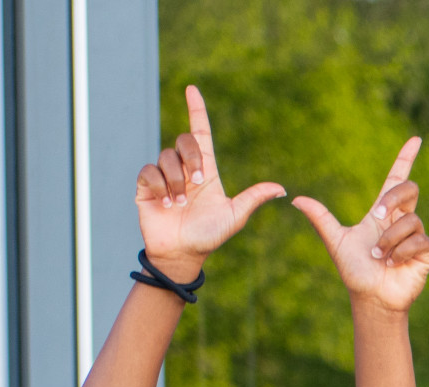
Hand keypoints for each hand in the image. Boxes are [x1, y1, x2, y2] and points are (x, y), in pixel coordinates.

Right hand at [134, 86, 286, 279]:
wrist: (182, 254)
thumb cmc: (209, 235)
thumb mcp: (235, 215)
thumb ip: (254, 198)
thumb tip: (282, 189)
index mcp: (206, 170)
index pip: (200, 132)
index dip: (197, 110)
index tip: (192, 89)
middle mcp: (184, 169)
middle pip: (184, 140)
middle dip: (192, 158)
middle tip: (198, 182)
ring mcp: (164, 177)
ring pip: (166, 157)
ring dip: (176, 181)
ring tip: (179, 204)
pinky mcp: (146, 187)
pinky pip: (149, 171)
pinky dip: (159, 186)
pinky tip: (165, 203)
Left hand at [293, 138, 428, 313]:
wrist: (370, 298)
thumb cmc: (355, 271)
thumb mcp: (335, 241)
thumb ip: (321, 218)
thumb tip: (296, 199)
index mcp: (382, 213)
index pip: (396, 180)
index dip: (406, 159)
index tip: (415, 140)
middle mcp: (401, 220)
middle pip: (408, 189)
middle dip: (393, 198)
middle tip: (378, 216)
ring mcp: (416, 235)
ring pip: (410, 219)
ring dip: (389, 239)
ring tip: (379, 256)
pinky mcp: (426, 251)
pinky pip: (419, 239)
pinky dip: (401, 251)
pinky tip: (393, 263)